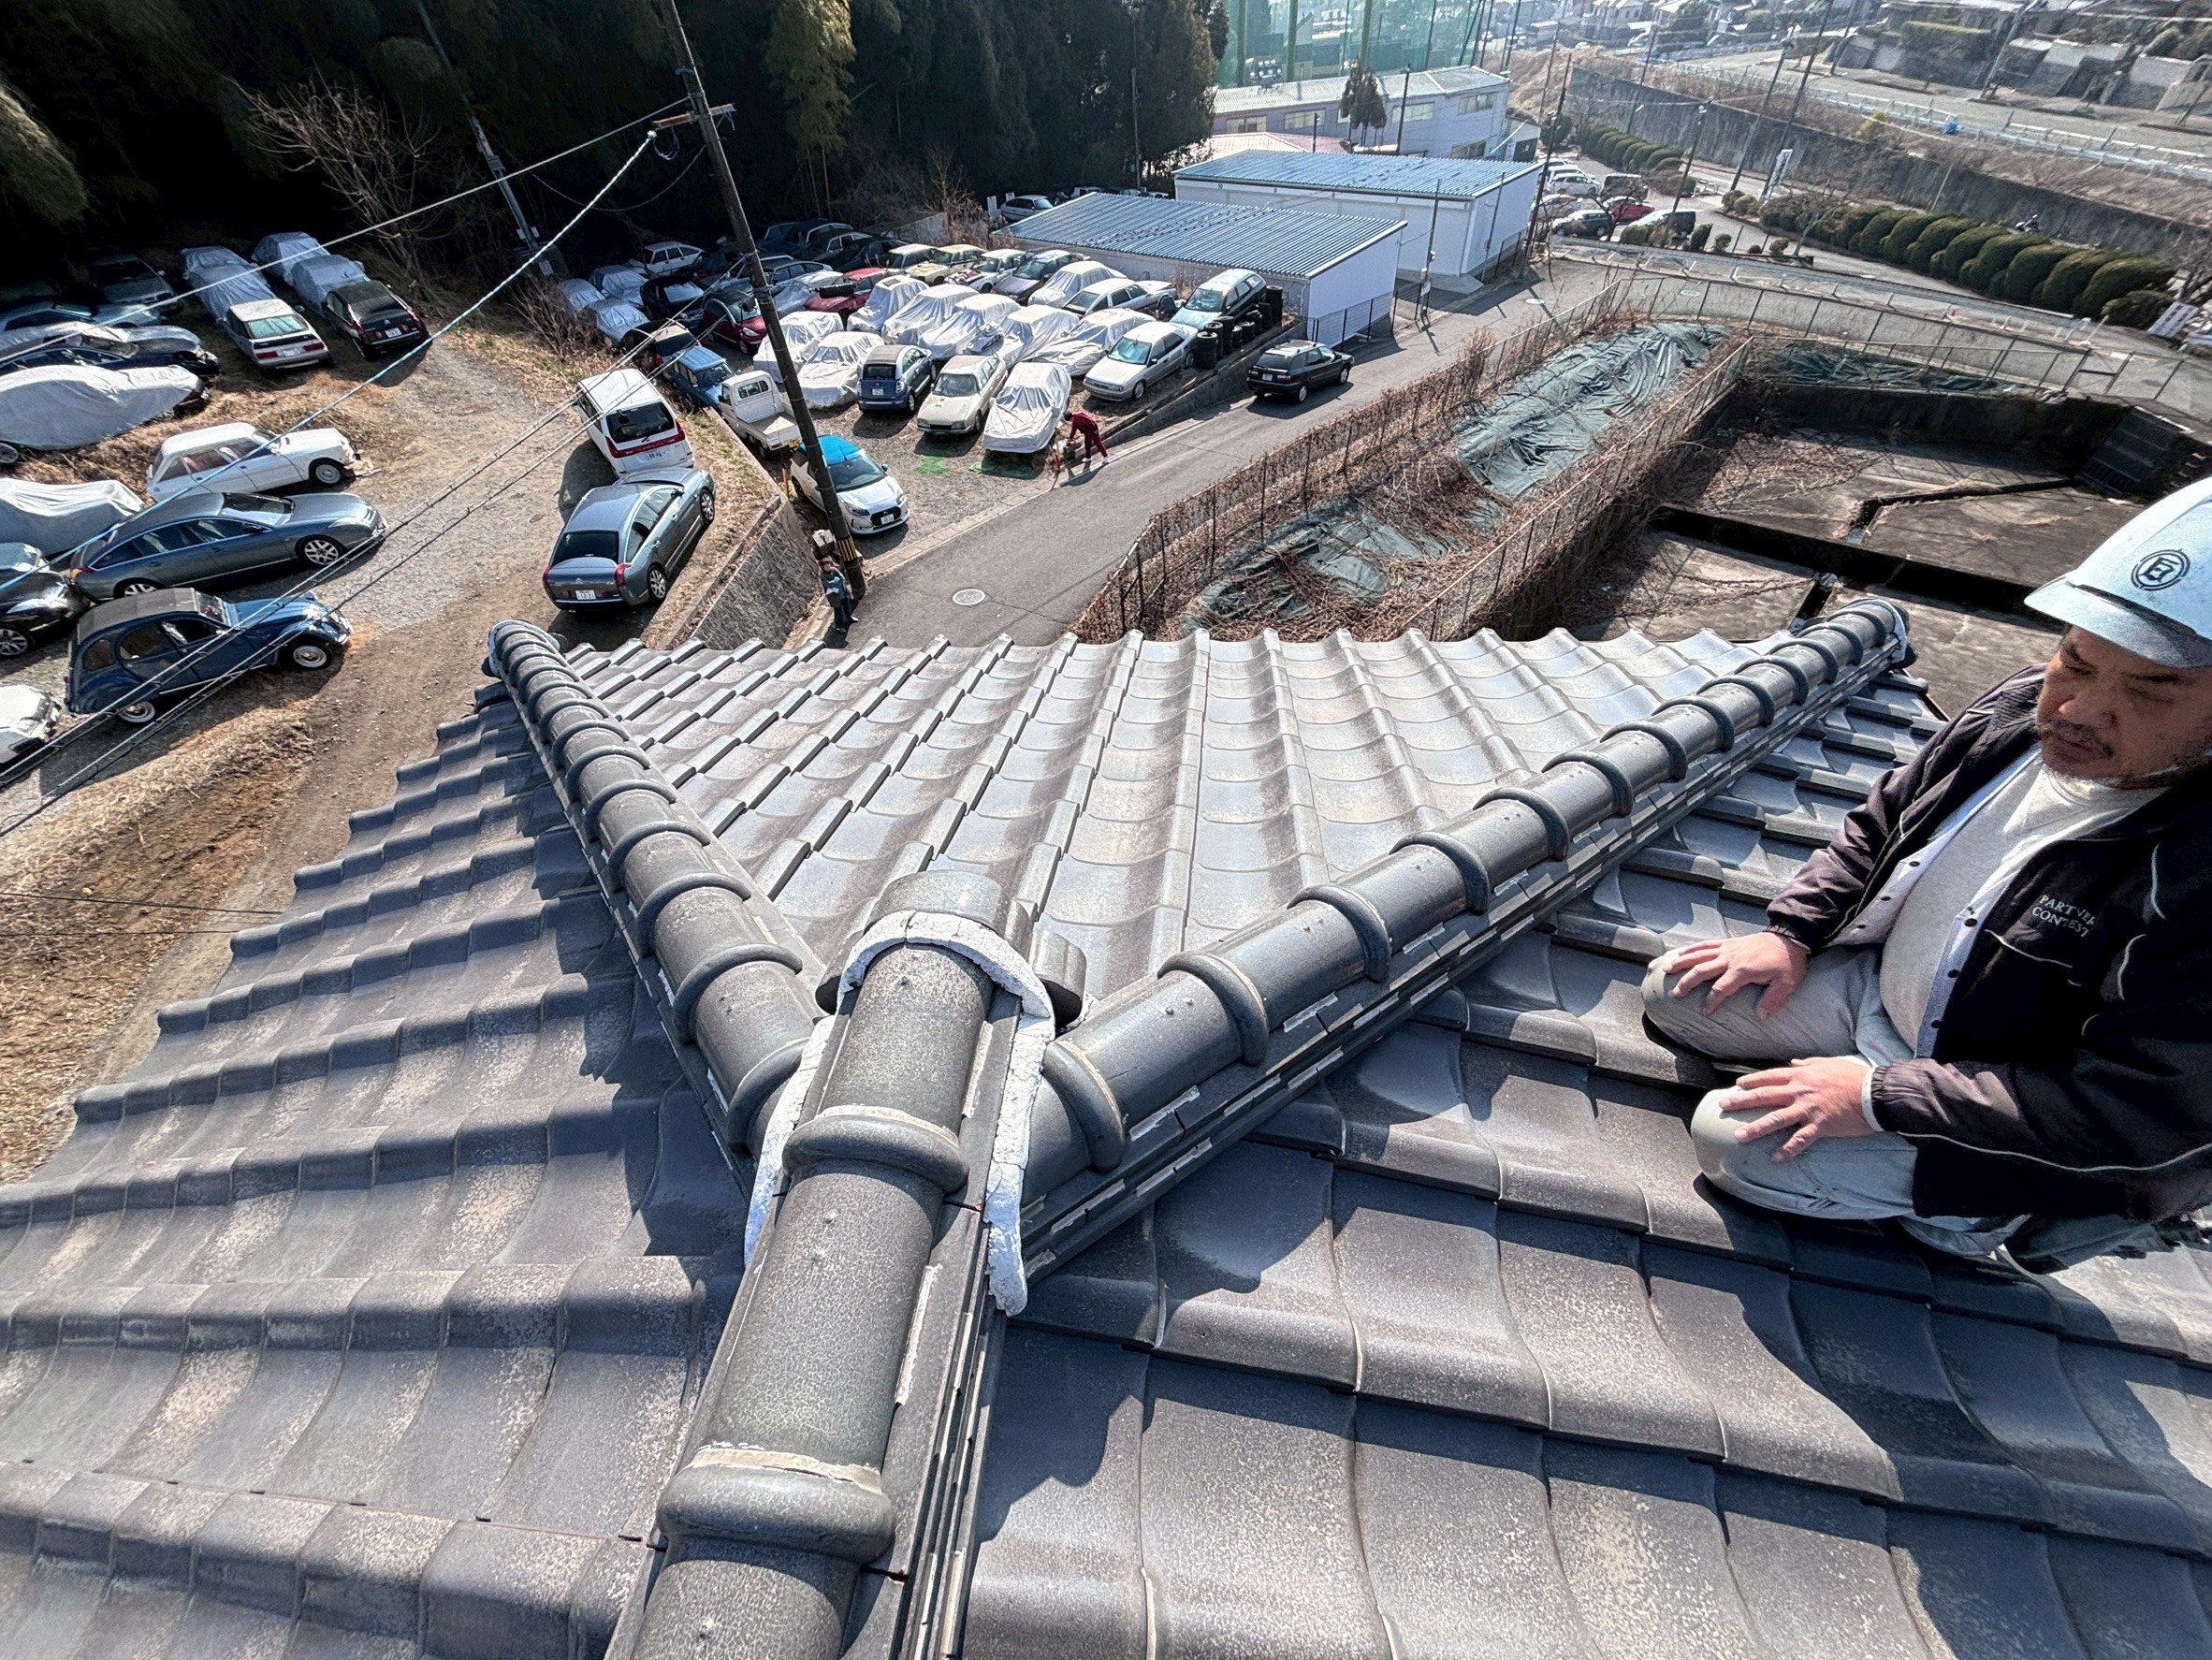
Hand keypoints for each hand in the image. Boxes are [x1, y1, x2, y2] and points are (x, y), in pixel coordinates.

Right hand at [1659, 930, 1808, 1018]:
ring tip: (1668, 970)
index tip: (1705, 1011)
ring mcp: (1727, 948)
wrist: (1790, 937)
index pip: (1721, 988)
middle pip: (1702, 970)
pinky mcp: (1728, 942)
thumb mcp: (1786, 983)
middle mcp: (1730, 958)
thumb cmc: (1788, 962)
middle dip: (1687, 982)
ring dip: (1682, 962)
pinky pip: (1706, 944)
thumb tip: (1760, 1016)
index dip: (1711, 1001)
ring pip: (1699, 954)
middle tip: (1676, 993)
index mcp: (1743, 971)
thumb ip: (1772, 1000)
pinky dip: (1692, 948)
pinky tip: (1681, 953)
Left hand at [1723, 1057, 1875, 1159]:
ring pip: (1775, 1119)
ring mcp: (1807, 1110)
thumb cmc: (1853, 1076)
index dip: (1752, 1081)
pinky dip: (1787, 1150)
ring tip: (1739, 1136)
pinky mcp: (1819, 1126)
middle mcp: (1799, 1091)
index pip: (1769, 1077)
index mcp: (1801, 1075)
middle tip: (1724, 1105)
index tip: (1738, 1085)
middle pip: (1764, 1096)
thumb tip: (1794, 1063)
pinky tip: (1776, 1158)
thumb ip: (1808, 1063)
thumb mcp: (1828, 1063)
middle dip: (1742, 1101)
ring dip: (1756, 1129)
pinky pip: (1799, 1140)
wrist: (1874, 1093)